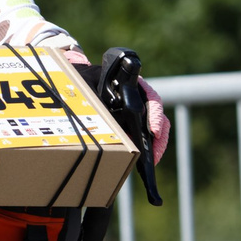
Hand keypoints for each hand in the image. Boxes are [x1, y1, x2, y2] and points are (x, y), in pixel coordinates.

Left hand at [58, 47, 170, 164]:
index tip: (154, 131)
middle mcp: (140, 98)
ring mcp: (139, 111)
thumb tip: (97, 115)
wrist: (81, 82)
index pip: (151, 98)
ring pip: (155, 127)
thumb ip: (92, 96)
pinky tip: (145, 160)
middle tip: (155, 154)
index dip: (155, 115)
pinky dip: (148, 148)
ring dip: (156, 145)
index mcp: (133, 85)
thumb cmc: (86, 80)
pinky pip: (145, 136)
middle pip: (157, 116)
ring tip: (152, 160)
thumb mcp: (87, 84)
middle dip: (159, 137)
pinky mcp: (133, 124)